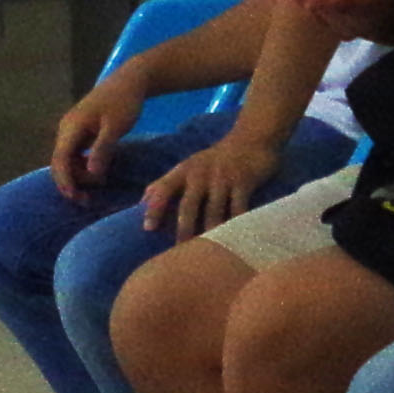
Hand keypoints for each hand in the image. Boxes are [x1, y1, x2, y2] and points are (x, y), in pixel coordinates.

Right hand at [47, 71, 148, 197]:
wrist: (129, 81)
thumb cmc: (124, 102)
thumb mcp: (116, 127)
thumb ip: (102, 149)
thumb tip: (91, 174)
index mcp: (71, 126)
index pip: (60, 159)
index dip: (65, 180)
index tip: (76, 197)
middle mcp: (66, 128)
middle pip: (59, 162)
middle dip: (70, 183)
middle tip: (87, 200)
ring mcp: (71, 130)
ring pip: (67, 160)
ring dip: (77, 176)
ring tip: (98, 185)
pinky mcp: (80, 132)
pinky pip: (75, 155)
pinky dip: (83, 167)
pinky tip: (97, 173)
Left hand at [140, 133, 281, 240]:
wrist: (251, 139)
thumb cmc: (214, 160)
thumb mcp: (188, 166)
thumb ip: (165, 183)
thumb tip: (142, 202)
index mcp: (184, 171)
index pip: (163, 189)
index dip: (155, 208)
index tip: (148, 229)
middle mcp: (201, 174)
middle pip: (188, 206)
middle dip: (183, 229)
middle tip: (180, 252)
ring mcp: (223, 178)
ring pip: (214, 212)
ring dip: (210, 233)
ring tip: (207, 252)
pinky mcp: (244, 182)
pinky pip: (239, 209)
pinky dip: (236, 225)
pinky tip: (234, 240)